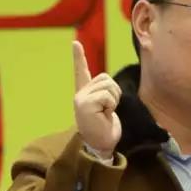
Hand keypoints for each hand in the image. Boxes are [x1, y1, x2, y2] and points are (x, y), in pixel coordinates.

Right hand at [73, 40, 121, 155]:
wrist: (100, 146)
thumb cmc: (105, 129)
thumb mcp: (106, 109)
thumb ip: (105, 95)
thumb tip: (110, 89)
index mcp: (85, 94)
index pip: (81, 72)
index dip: (78, 57)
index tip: (75, 43)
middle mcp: (80, 94)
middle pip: (106, 78)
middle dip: (114, 94)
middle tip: (108, 110)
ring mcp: (81, 98)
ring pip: (108, 86)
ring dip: (113, 100)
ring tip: (106, 113)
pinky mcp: (84, 104)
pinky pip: (107, 96)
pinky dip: (111, 105)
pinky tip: (104, 116)